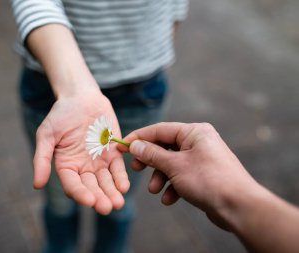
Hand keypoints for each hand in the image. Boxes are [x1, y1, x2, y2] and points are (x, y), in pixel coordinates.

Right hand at [33, 91, 129, 214]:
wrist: (81, 98)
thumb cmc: (61, 115)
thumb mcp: (46, 135)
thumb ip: (42, 159)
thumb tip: (37, 185)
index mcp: (66, 166)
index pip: (72, 185)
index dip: (80, 193)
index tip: (89, 201)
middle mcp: (82, 168)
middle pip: (91, 187)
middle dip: (99, 198)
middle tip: (107, 207)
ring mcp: (99, 162)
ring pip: (106, 181)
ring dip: (112, 192)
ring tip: (118, 203)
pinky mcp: (113, 153)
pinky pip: (117, 168)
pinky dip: (121, 177)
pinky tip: (124, 186)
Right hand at [122, 122, 258, 227]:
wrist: (238, 206)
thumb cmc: (209, 180)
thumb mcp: (174, 166)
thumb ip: (152, 154)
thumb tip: (134, 145)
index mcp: (194, 132)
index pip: (159, 130)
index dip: (138, 138)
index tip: (122, 146)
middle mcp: (198, 141)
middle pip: (165, 147)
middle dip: (149, 161)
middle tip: (135, 169)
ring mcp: (202, 158)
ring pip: (172, 164)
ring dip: (160, 177)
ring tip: (155, 190)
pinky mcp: (204, 174)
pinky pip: (182, 176)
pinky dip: (173, 186)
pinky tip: (169, 199)